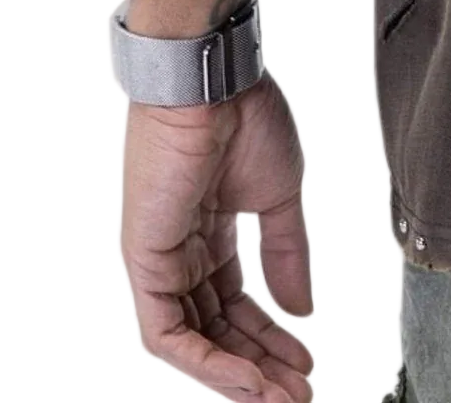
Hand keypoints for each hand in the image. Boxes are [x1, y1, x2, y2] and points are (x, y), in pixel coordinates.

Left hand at [122, 75, 314, 399]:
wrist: (216, 79)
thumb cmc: (246, 115)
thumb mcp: (281, 193)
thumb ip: (289, 251)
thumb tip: (304, 308)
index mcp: (212, 230)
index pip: (238, 302)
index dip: (272, 337)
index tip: (307, 362)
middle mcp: (181, 251)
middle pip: (217, 328)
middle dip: (258, 367)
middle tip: (296, 395)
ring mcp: (158, 259)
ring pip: (192, 339)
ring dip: (235, 375)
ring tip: (279, 398)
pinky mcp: (143, 261)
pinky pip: (165, 331)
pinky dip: (205, 361)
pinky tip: (244, 379)